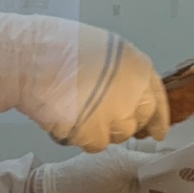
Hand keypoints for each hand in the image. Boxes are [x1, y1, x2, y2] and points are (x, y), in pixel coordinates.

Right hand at [0, 14, 168, 152]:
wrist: (35, 62)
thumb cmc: (64, 48)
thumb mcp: (106, 51)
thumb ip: (123, 74)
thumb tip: (127, 95)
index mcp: (139, 69)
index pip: (158, 102)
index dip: (158, 119)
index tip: (157, 132)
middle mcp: (133, 96)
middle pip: (137, 123)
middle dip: (126, 124)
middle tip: (107, 119)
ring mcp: (115, 119)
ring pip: (116, 136)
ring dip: (104, 130)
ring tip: (83, 112)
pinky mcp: (94, 137)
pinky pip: (95, 144)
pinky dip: (85, 137)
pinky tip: (71, 121)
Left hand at [30, 148, 193, 192]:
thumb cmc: (92, 170)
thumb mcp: (124, 160)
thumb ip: (151, 162)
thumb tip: (178, 161)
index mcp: (144, 151)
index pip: (173, 149)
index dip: (192, 149)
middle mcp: (151, 171)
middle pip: (180, 171)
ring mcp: (151, 192)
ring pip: (179, 191)